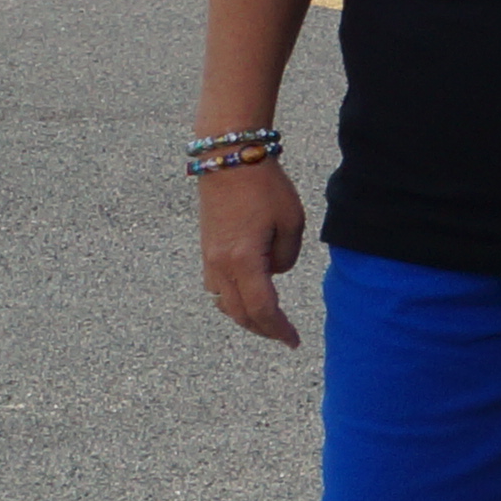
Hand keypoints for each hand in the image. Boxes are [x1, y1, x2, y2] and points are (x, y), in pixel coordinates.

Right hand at [202, 156, 308, 346]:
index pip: (262, 309)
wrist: (228, 159)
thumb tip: (274, 274)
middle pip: (240, 313)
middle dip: (263, 329)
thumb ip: (286, 257)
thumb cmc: (265, 188)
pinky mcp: (206, 250)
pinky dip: (232, 300)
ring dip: (245, 317)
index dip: (278, 329)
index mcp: (243, 261)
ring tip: (268, 321)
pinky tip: (248, 297)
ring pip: (224, 303)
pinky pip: (216, 288)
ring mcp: (209, 259)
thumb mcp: (292, 223)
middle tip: (284, 336)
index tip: (293, 341)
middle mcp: (220, 265)